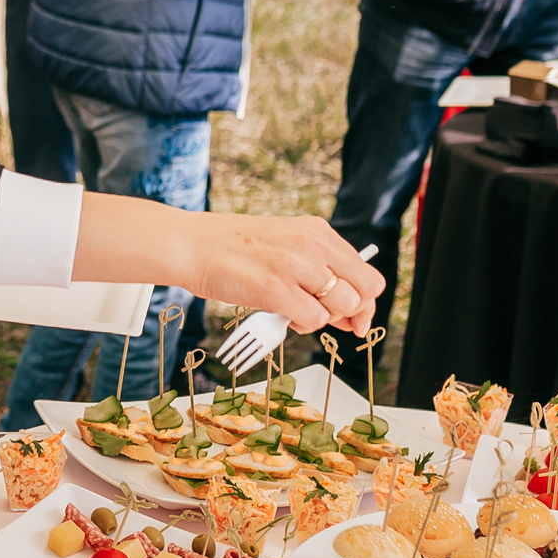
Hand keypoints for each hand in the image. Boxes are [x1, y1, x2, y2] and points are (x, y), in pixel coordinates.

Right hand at [179, 213, 384, 333]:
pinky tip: (284, 315)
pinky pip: (314, 319)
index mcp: (317, 231)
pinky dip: (303, 325)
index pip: (367, 273)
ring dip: (324, 318)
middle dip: (350, 313)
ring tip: (297, 312)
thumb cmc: (233, 249)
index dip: (365, 301)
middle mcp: (312, 245)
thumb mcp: (285, 243)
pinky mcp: (275, 287)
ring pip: (343, 306)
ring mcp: (294, 265)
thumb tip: (348, 309)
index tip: (355, 318)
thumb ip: (317, 267)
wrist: (191, 244)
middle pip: (364, 292)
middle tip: (325, 317)